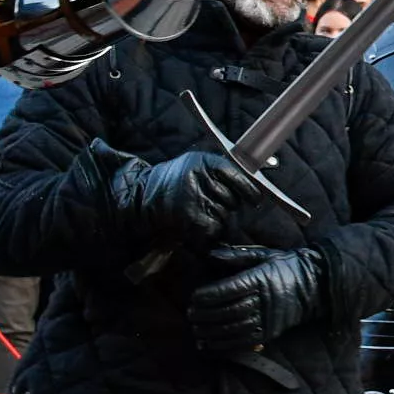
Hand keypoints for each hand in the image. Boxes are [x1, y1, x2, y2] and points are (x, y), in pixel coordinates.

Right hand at [111, 148, 265, 248]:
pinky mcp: (188, 215)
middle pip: (232, 199)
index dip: (249, 190)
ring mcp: (194, 196)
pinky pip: (213, 228)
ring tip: (199, 214)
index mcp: (204, 161)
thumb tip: (254, 187)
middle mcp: (200, 176)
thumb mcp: (195, 167)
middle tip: (211, 207)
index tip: (255, 200)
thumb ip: (222, 173)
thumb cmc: (172, 183)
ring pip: (224, 215)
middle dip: (228, 207)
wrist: (139, 196)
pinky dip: (210, 232)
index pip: (238, 175)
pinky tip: (199, 227)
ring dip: (218, 220)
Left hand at [187, 245, 324, 350]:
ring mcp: (269, 319)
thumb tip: (211, 255)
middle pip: (229, 310)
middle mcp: (265, 300)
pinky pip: (244, 342)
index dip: (209, 295)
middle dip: (206, 315)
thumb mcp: (264, 255)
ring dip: (212, 332)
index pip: (230, 289)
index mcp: (262, 279)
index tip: (194, 298)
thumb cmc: (286, 267)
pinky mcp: (271, 333)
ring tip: (196, 330)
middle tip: (190, 315)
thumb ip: (237, 257)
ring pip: (235, 328)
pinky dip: (224, 345)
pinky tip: (210, 344)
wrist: (316, 286)